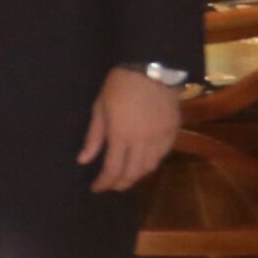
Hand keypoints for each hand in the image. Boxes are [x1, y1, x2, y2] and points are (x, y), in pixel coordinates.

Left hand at [79, 66, 182, 192]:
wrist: (152, 69)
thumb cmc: (119, 86)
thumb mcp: (99, 108)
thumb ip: (94, 137)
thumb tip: (83, 160)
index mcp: (120, 135)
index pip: (112, 169)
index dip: (104, 183)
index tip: (96, 188)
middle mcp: (142, 141)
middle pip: (133, 173)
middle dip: (120, 184)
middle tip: (110, 187)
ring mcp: (160, 137)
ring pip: (150, 167)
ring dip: (137, 176)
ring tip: (125, 178)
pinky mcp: (173, 131)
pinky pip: (163, 155)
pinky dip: (152, 163)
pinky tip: (143, 163)